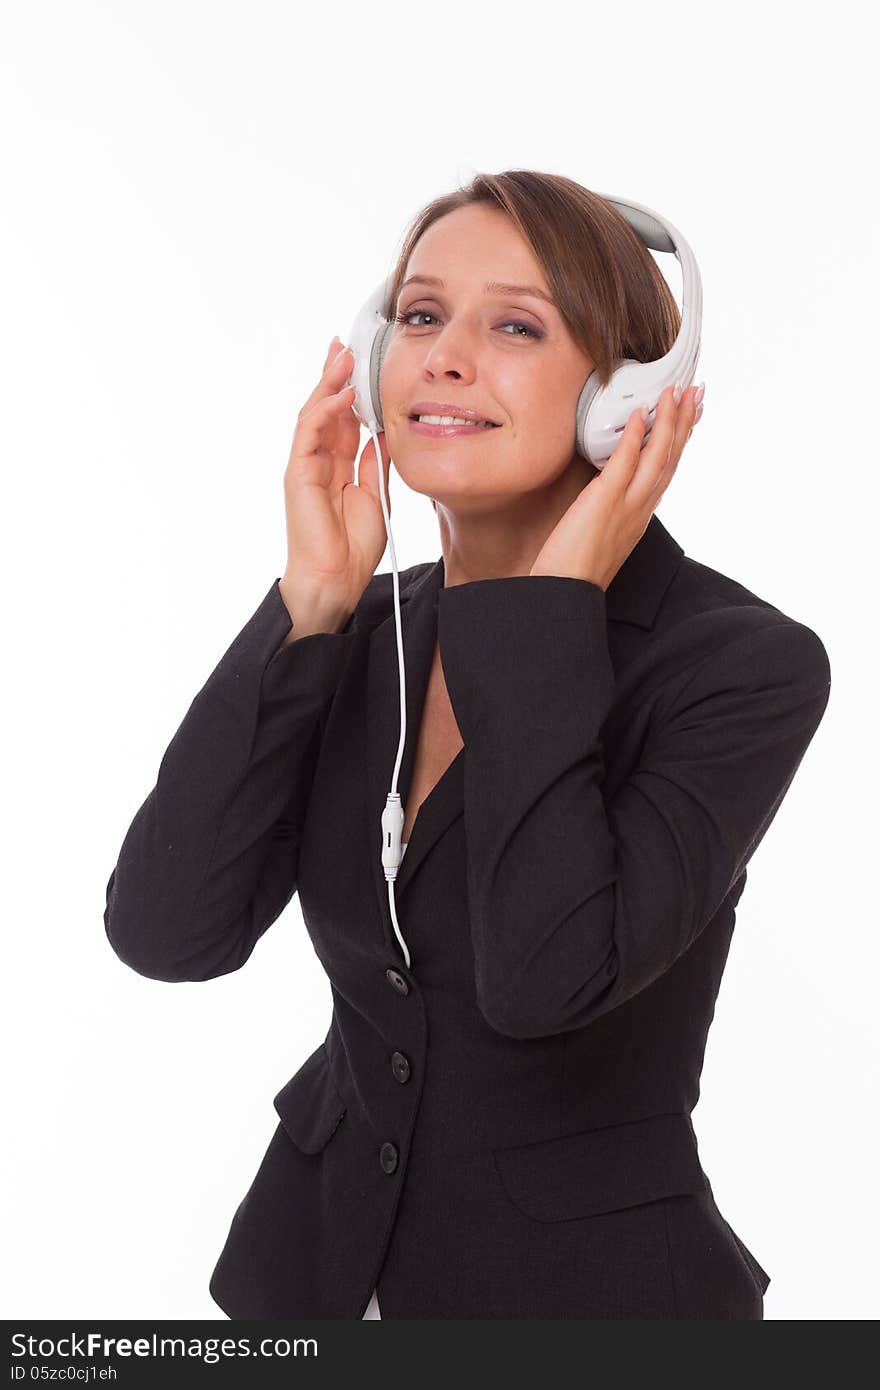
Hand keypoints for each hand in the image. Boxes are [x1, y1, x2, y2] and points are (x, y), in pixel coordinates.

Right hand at [281, 334, 392, 618]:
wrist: (336, 578)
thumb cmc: (353, 546)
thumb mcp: (376, 495)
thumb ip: (376, 463)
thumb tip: (382, 432)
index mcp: (338, 466)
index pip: (342, 418)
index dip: (350, 390)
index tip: (358, 363)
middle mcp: (318, 461)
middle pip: (324, 408)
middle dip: (334, 376)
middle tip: (344, 345)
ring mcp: (305, 466)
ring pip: (313, 414)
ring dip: (328, 384)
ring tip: (342, 356)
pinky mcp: (298, 474)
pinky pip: (309, 434)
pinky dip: (325, 412)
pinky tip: (341, 395)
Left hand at [529, 383, 703, 588]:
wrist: (565, 594)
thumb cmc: (574, 569)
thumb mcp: (601, 534)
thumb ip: (610, 509)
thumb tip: (605, 489)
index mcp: (641, 514)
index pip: (667, 470)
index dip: (681, 439)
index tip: (691, 414)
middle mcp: (641, 508)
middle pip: (671, 457)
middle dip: (685, 422)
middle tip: (696, 391)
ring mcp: (627, 504)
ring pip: (657, 456)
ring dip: (669, 421)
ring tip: (675, 392)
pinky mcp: (606, 502)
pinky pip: (625, 462)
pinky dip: (635, 436)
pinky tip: (640, 413)